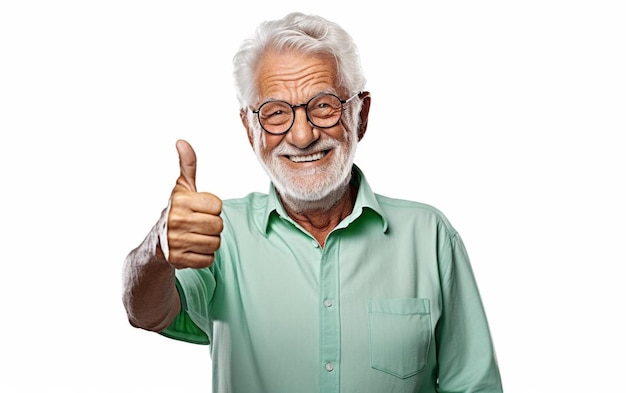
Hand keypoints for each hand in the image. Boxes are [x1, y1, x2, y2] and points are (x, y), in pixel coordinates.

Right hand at [165, 139, 222, 268]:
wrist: (155, 244)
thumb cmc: (175, 211)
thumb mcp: (181, 187)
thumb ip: (187, 165)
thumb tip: (182, 141)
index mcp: (179, 201)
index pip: (218, 206)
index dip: (212, 208)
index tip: (199, 209)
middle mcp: (175, 221)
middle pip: (218, 226)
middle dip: (213, 226)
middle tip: (199, 225)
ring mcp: (175, 242)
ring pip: (215, 243)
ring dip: (209, 242)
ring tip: (195, 237)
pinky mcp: (177, 261)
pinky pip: (208, 260)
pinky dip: (204, 257)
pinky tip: (192, 250)